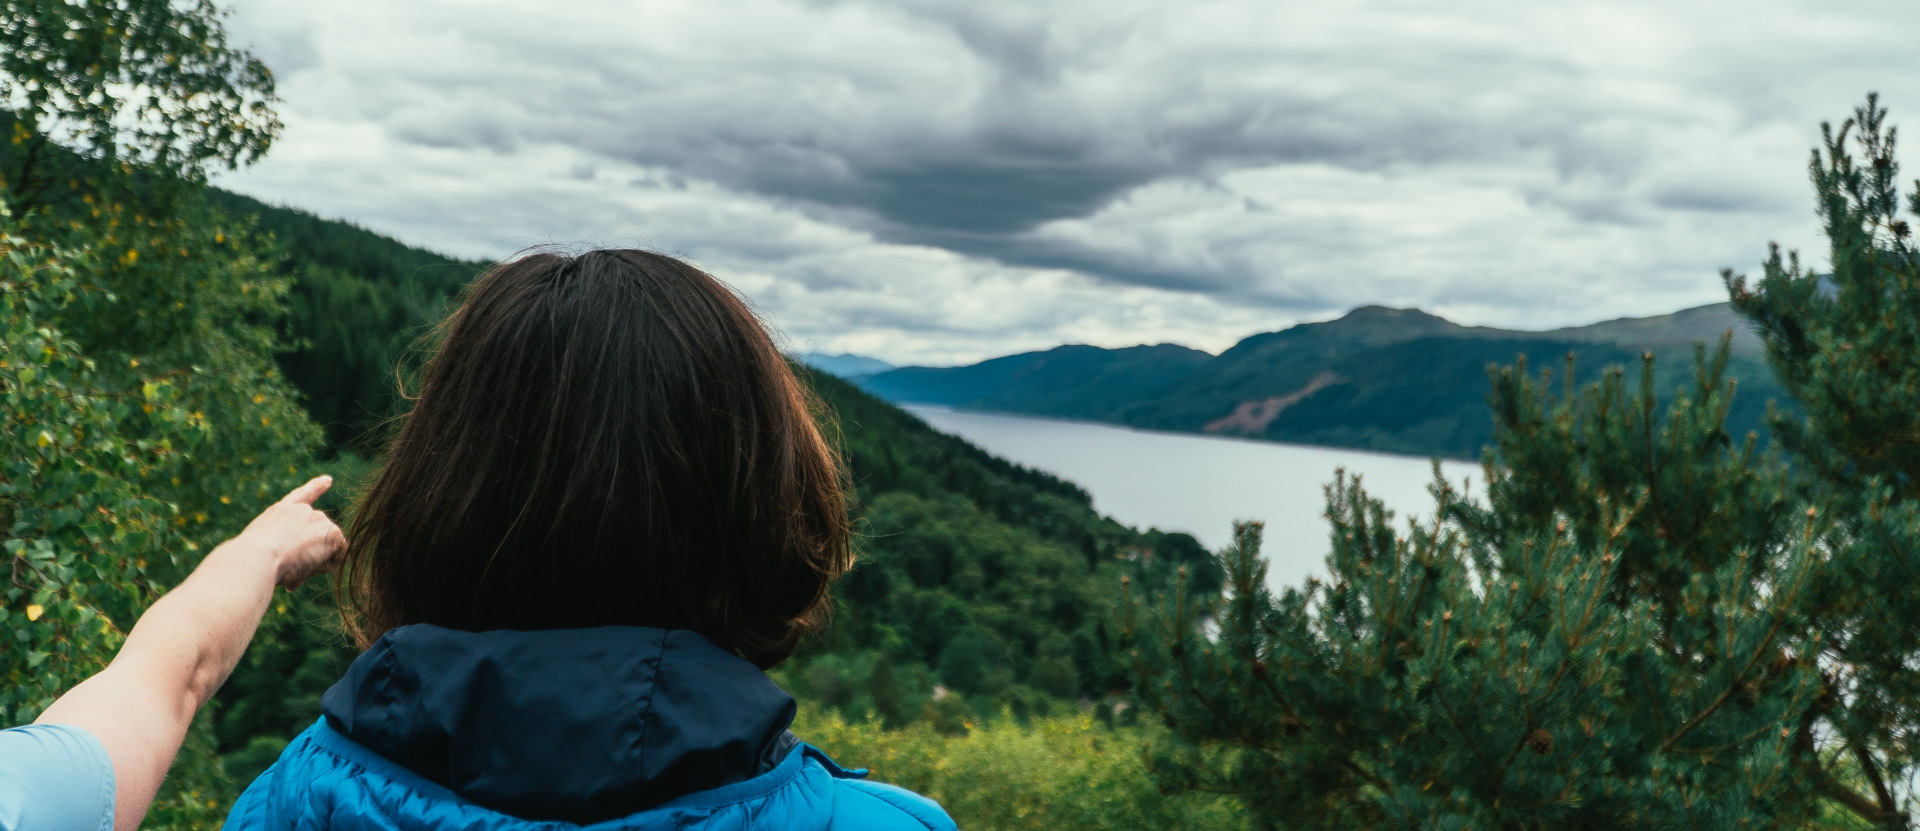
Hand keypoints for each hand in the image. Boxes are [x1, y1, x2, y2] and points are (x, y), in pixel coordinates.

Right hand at [230, 475, 347, 588]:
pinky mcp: (333, 532)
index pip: (302, 496)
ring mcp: (319, 519)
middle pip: (316, 539)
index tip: (328, 480)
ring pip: (325, 551)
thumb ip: (280, 555)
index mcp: (281, 511)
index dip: (316, 487)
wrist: (257, 557)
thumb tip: (292, 580)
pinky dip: (324, 568)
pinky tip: (307, 565)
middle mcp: (302, 511)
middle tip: (287, 568)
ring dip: (313, 564)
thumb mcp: (261, 551)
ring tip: (292, 566)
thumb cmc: (252, 560)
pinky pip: (336, 559)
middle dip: (308, 557)